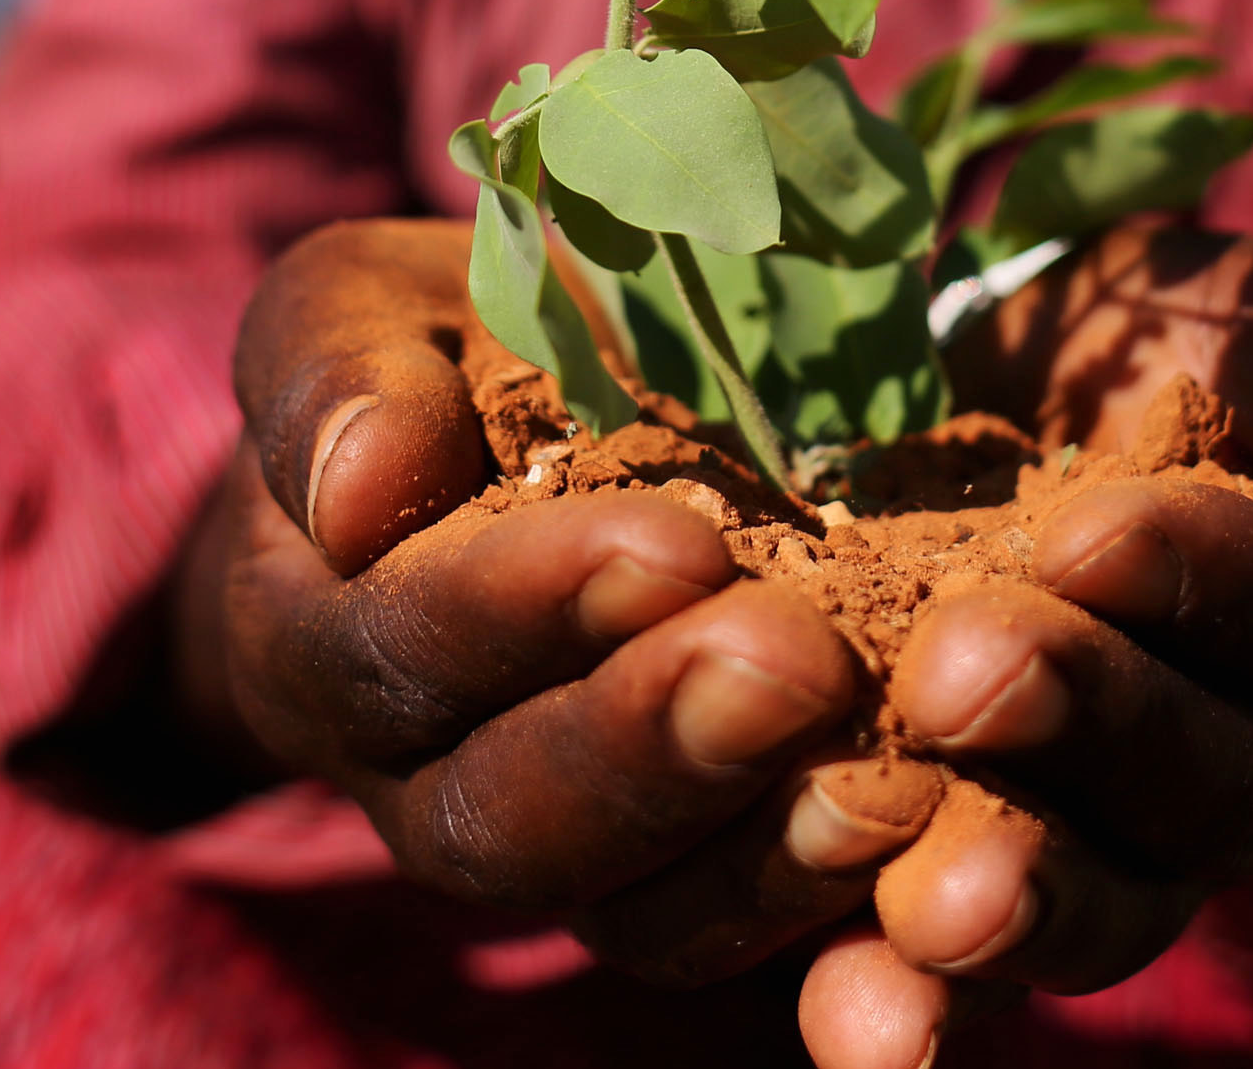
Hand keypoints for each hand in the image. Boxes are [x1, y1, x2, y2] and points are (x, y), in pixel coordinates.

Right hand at [204, 219, 935, 983]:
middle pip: (512, 825)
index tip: (675, 543)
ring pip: (636, 916)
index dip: (526, 612)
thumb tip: (361, 486)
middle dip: (659, 747)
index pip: (400, 655)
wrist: (511, 442)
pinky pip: (746, 938)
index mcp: (315, 642)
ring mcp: (558, 858)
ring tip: (887, 783)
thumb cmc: (425, 358)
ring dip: (762, 853)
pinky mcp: (682, 885)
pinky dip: (838, 905)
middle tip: (799, 666)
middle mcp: (418, 787)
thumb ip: (336, 376)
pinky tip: (937, 827)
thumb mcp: (359, 313)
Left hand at [795, 221, 1252, 1068]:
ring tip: (926, 906)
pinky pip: (983, 981)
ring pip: (1117, 902)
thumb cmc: (1192, 335)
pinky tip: (854, 1014)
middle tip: (962, 669)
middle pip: (1220, 783)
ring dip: (1019, 899)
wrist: (1030, 380)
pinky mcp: (1015, 894)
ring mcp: (1157, 854)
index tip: (1089, 529)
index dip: (1214, 585)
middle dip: (1087, 725)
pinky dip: (915, 1013)